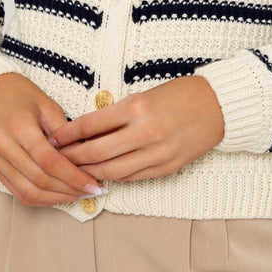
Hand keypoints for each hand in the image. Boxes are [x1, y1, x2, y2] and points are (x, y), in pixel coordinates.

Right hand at [0, 73, 107, 205]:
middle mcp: (4, 148)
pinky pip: (19, 193)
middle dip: (69, 190)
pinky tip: (60, 195)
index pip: (49, 161)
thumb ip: (65, 131)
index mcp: (19, 127)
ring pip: (29, 192)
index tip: (94, 184)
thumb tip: (86, 157)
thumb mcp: (48, 105)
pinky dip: (41, 199)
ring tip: (79, 195)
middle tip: (92, 191)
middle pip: (40, 180)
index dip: (74, 177)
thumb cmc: (22, 95)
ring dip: (57, 199)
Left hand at [46, 75, 224, 182]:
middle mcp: (145, 132)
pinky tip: (102, 175)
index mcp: (137, 107)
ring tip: (75, 170)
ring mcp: (157, 153)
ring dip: (90, 172)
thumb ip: (118, 113)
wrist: (218, 106)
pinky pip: (132, 177)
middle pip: (96, 152)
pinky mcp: (166, 168)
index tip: (53, 138)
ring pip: (112, 170)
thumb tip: (87, 129)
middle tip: (56, 158)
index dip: (68, 134)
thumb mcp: (144, 95)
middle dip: (72, 157)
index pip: (91, 125)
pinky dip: (114, 177)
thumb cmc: (180, 94)